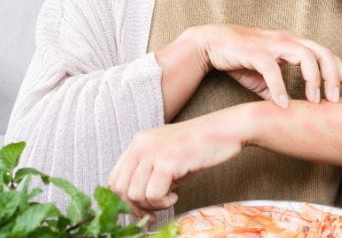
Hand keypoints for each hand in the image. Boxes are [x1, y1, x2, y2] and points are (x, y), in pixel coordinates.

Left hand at [106, 105, 252, 221]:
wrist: (227, 129)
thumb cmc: (202, 146)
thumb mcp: (169, 156)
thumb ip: (150, 173)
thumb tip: (137, 203)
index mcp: (139, 143)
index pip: (114, 178)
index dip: (124, 200)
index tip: (142, 209)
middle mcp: (142, 145)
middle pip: (119, 189)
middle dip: (135, 207)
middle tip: (154, 212)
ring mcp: (154, 151)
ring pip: (134, 194)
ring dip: (152, 205)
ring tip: (169, 199)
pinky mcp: (169, 160)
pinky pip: (153, 194)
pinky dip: (164, 202)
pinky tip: (177, 195)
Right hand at [188, 23, 341, 107]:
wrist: (210, 44)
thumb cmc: (240, 59)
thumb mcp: (265, 76)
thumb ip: (279, 89)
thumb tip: (289, 109)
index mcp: (294, 44)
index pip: (328, 55)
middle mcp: (288, 40)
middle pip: (323, 53)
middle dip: (334, 77)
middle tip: (337, 101)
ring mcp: (272, 44)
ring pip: (304, 55)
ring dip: (313, 79)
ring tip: (315, 102)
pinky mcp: (254, 51)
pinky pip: (271, 68)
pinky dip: (279, 88)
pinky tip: (282, 105)